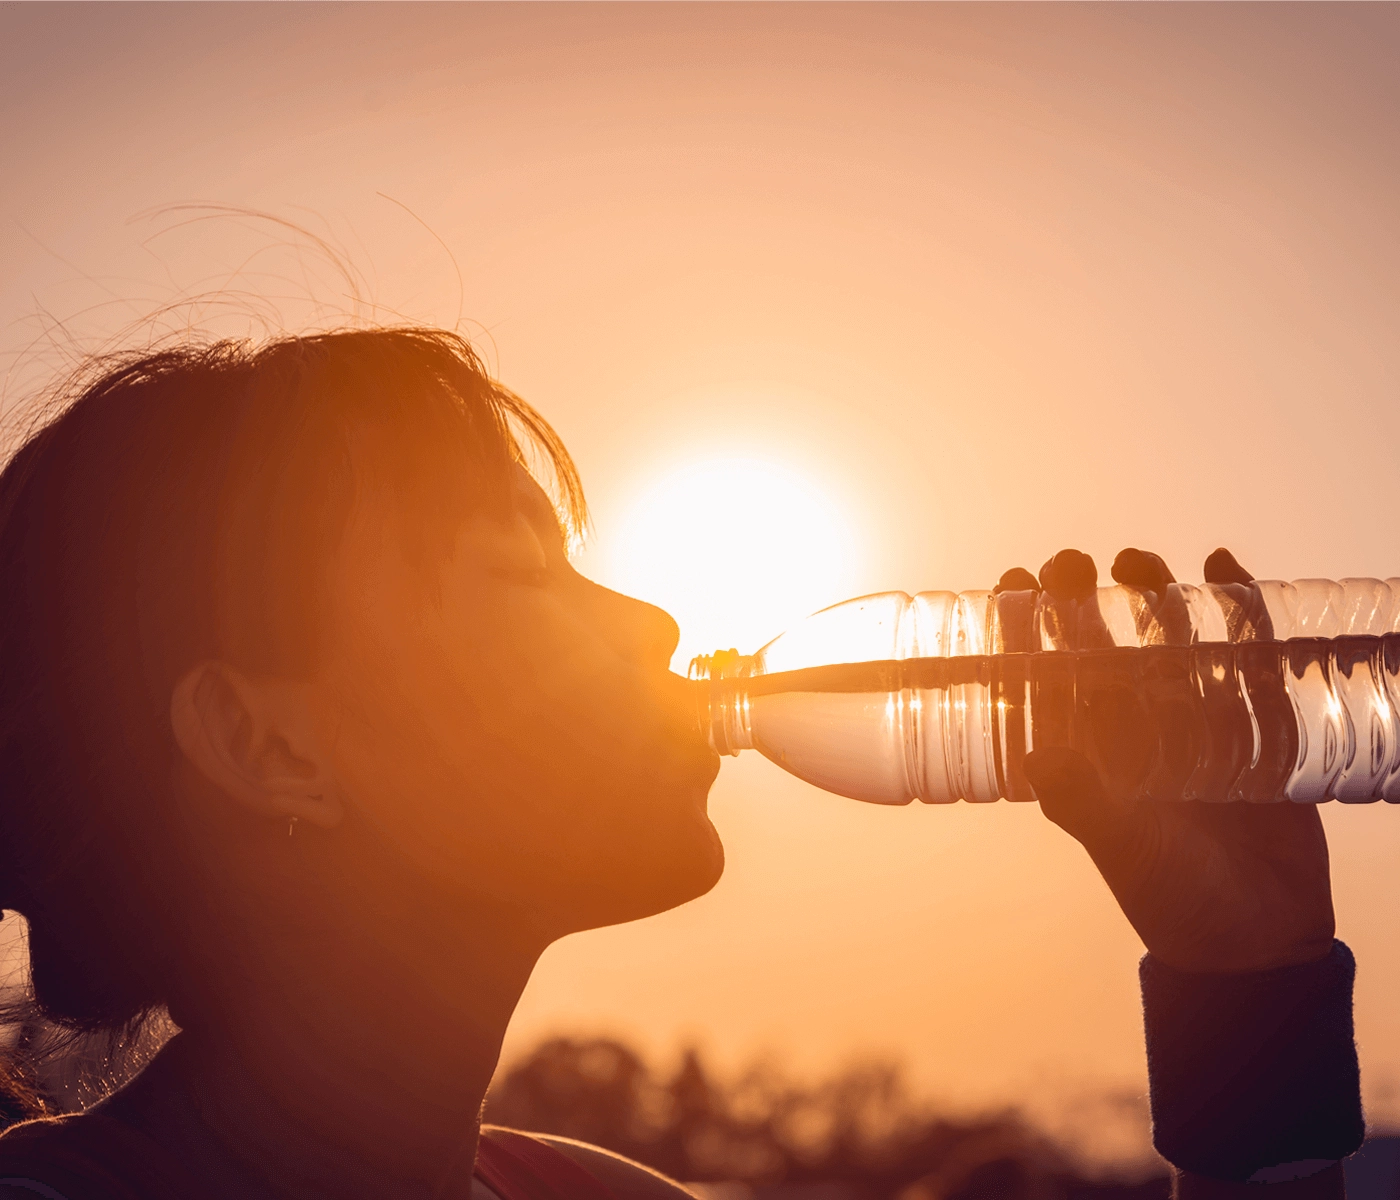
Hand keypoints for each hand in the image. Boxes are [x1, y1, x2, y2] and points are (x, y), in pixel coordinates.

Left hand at [1001, 547, 1334, 973]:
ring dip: (1150, 591)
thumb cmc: (1173, 897)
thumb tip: (1038, 754)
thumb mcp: (1123, 846)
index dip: (1023, 627)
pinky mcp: (1256, 719)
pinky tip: (1222, 566)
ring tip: (1134, 561)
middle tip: (1068, 561)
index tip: (1010, 581)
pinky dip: (1237, 606)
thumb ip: (1084, 801)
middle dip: (1080, 596)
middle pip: (1100, 641)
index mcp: (1087, 751)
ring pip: (1165, 635)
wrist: (1260, 937)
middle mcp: (1132, 727)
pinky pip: (1244, 650)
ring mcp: (1193, 718)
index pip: (1045, 674)